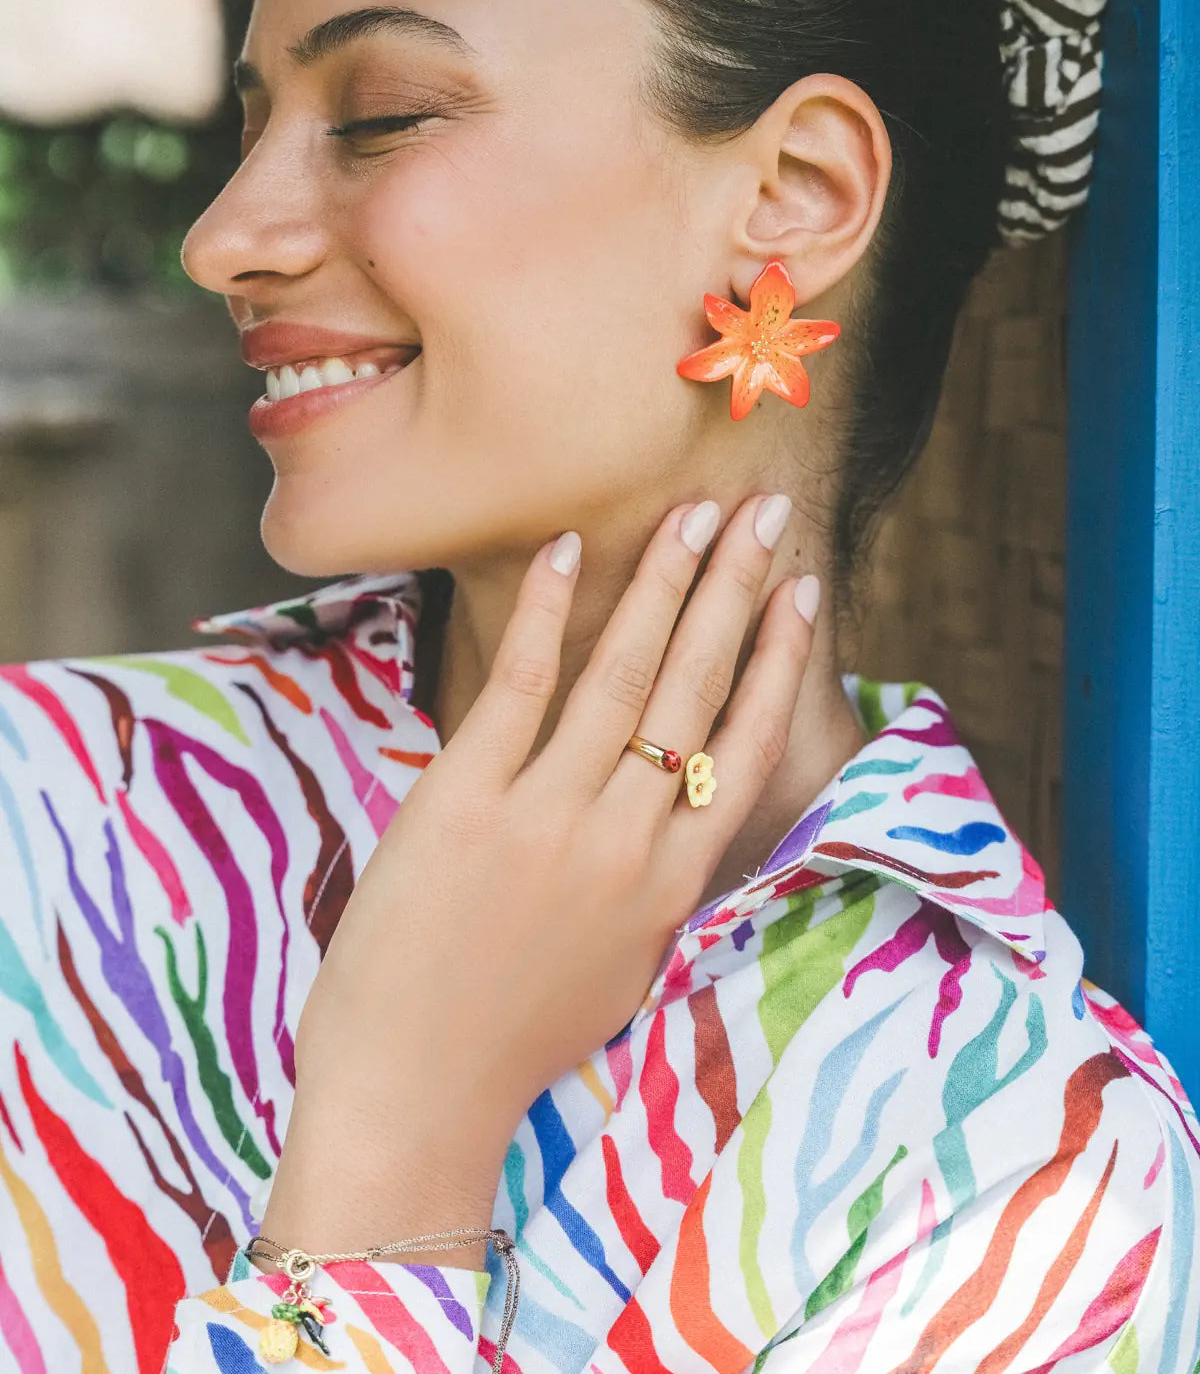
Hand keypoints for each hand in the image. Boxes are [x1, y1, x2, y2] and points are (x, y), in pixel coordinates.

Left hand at [262, 495, 816, 1259]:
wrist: (414, 1097)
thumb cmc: (512, 1042)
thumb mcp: (620, 966)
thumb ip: (652, 885)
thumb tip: (670, 817)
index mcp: (671, 884)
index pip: (745, 748)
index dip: (780, 661)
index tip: (803, 593)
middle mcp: (626, 841)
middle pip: (700, 690)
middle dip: (738, 590)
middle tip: (765, 511)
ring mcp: (548, 816)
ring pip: (626, 673)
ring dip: (667, 581)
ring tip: (696, 511)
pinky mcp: (466, 801)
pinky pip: (520, 684)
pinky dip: (547, 609)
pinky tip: (569, 547)